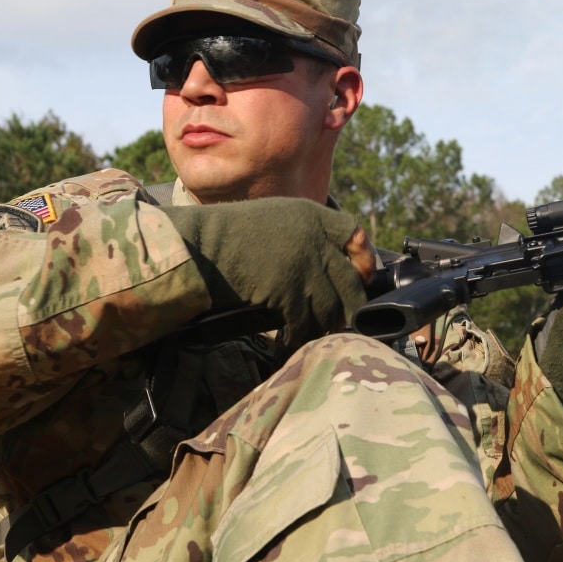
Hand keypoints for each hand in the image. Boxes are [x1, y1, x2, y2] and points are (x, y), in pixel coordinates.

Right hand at [162, 198, 373, 349]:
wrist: (199, 248)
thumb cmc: (229, 237)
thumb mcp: (274, 219)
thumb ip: (304, 234)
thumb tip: (328, 265)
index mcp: (311, 215)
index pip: (355, 234)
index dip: (363, 259)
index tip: (360, 275)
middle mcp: (313, 238)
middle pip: (349, 279)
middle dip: (349, 304)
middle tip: (342, 320)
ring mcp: (303, 265)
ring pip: (330, 307)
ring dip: (323, 326)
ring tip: (314, 336)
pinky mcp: (288, 291)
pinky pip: (304, 324)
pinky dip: (297, 339)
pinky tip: (287, 346)